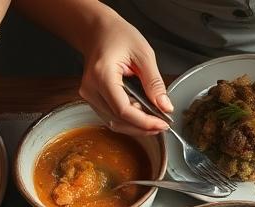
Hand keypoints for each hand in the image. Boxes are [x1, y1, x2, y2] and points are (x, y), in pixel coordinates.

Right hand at [76, 11, 172, 134]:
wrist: (97, 30)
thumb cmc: (117, 35)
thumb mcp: (143, 54)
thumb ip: (154, 82)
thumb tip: (165, 106)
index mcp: (102, 75)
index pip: (123, 109)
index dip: (144, 122)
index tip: (162, 124)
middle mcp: (91, 88)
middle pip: (117, 120)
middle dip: (142, 127)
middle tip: (162, 125)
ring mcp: (88, 95)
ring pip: (113, 123)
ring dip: (135, 127)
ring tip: (154, 121)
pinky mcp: (92, 98)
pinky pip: (110, 116)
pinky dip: (127, 120)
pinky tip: (141, 116)